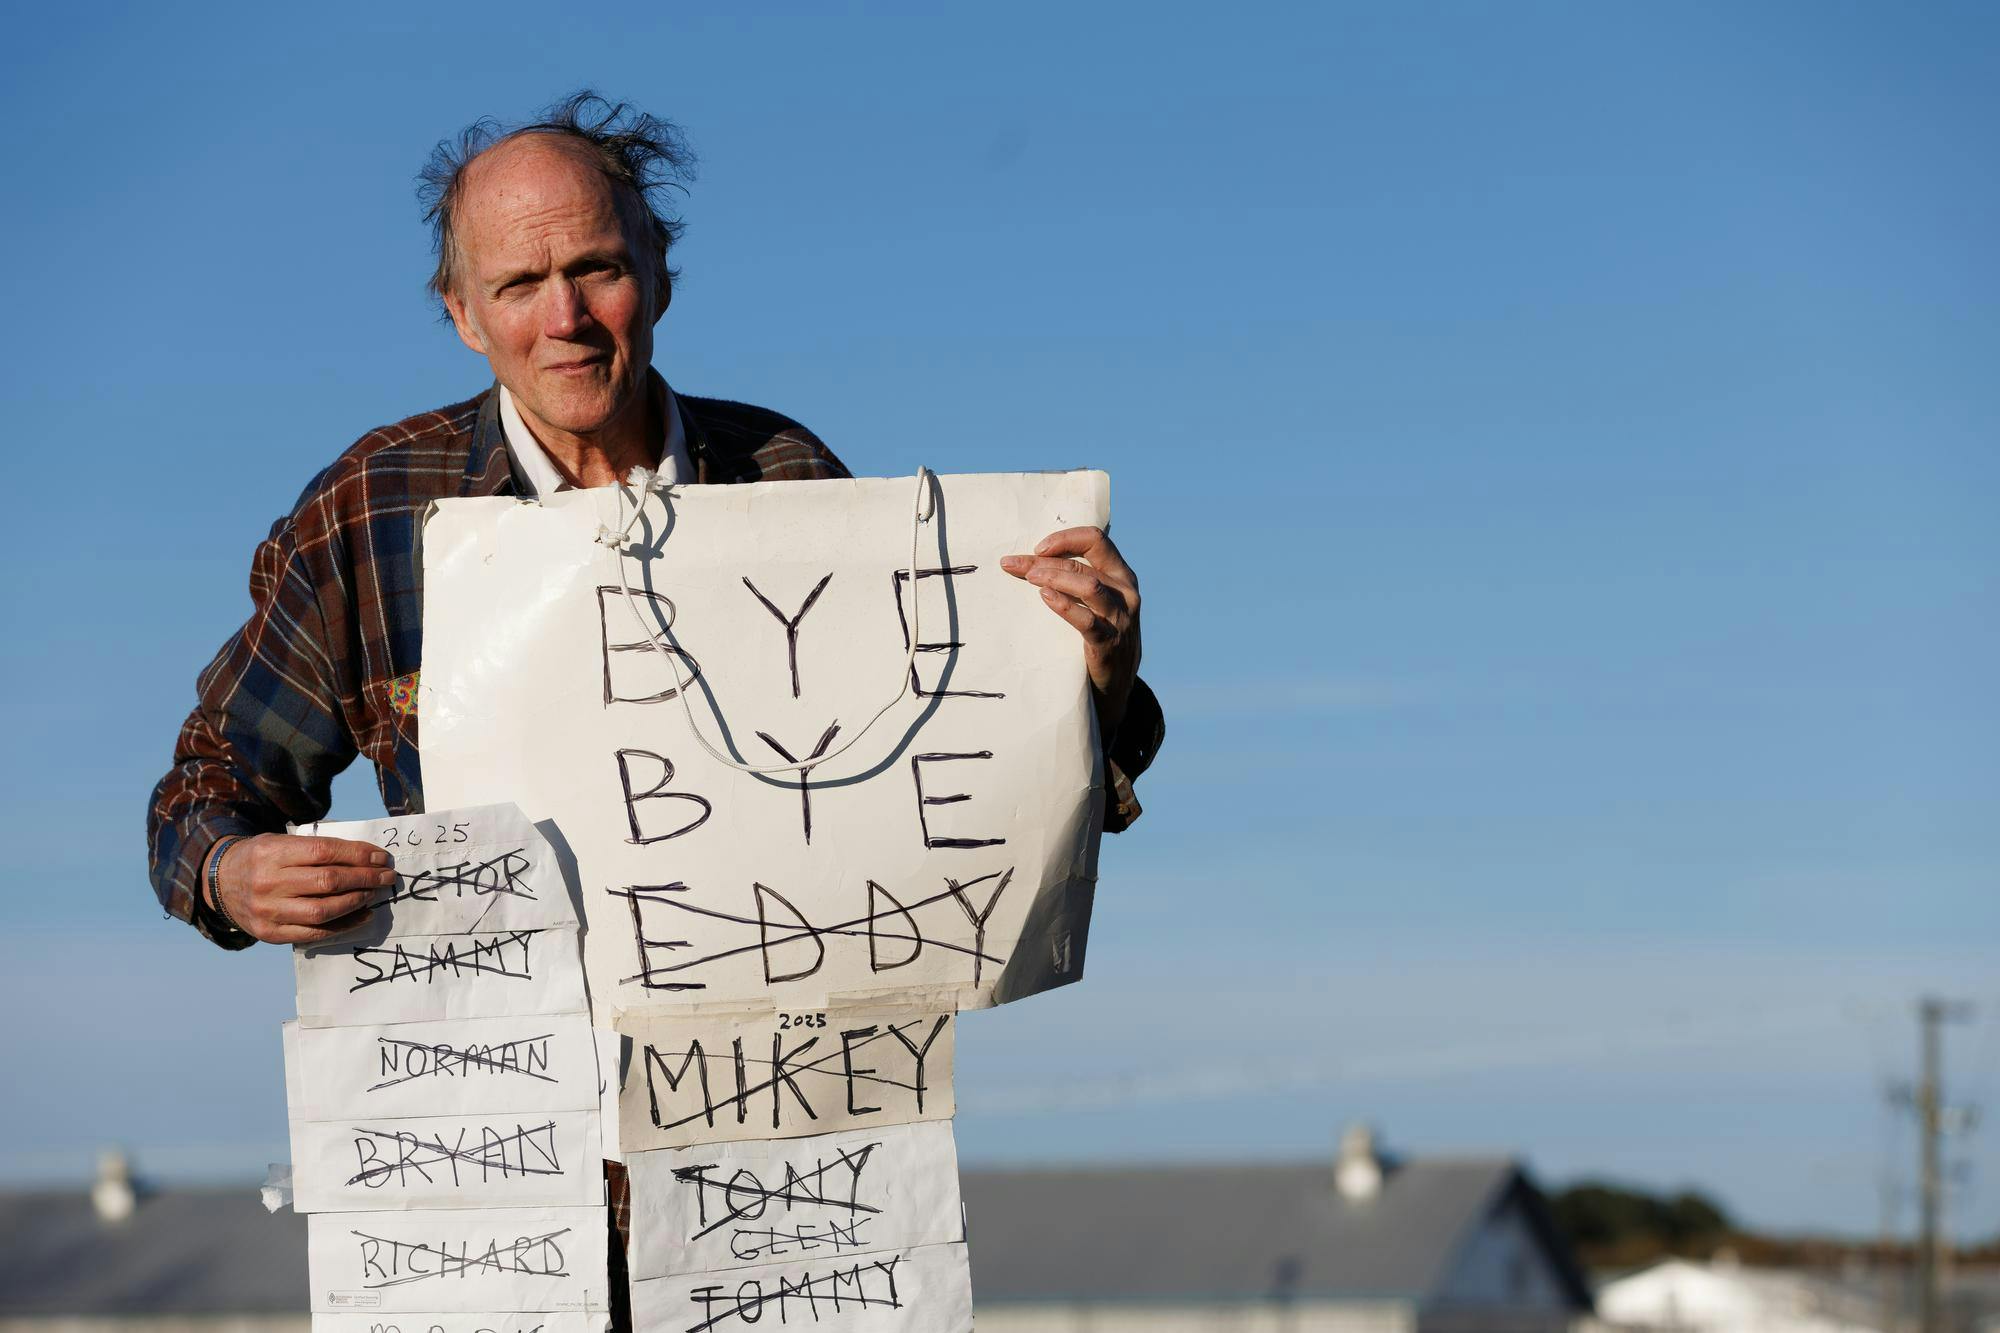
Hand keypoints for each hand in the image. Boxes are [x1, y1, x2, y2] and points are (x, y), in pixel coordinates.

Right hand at [214, 833, 393, 943]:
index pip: (325, 852)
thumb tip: (365, 857)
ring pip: (323, 910)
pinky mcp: (270, 933)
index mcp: (272, 853)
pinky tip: (362, 916)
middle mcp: (268, 882)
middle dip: (365, 878)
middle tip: (386, 876)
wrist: (218, 882)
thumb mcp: (280, 841)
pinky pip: (314, 933)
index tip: (381, 857)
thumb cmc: (261, 858)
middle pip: (328, 881)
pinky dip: (343, 926)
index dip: (358, 854)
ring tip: (373, 893)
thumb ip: (315, 848)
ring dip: (357, 901)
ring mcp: (268, 911)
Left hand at [1001, 526, 1141, 734]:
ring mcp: (1121, 619)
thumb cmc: (1100, 639)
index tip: (1037, 548)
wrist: (1115, 690)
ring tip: (1028, 577)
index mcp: (1122, 576)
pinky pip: (1086, 620)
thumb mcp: (1100, 604)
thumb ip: (1082, 580)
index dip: (1065, 538)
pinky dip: (1064, 605)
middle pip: (1082, 564)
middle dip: (1044, 561)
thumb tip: (1037, 558)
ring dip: (1053, 577)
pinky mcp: (1109, 644)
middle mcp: (1126, 593)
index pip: (1096, 539)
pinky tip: (1045, 597)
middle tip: (1013, 564)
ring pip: (1088, 585)